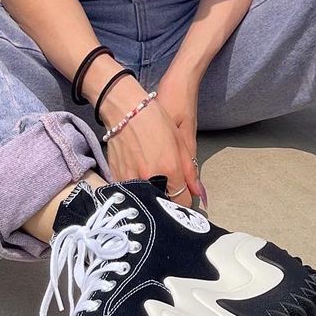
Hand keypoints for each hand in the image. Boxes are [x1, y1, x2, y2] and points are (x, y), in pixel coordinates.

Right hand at [99, 80, 197, 208]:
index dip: (185, 199)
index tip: (183, 194)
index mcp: (170, 169)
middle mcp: (150, 178)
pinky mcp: (117, 178)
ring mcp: (131, 179)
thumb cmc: (155, 121)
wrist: (125, 111)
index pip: (182, 202)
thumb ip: (190, 171)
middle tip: (168, 186)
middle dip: (169, 199)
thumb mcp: (179, 142)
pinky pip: (131, 192)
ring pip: (146, 200)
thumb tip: (198, 193)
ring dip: (152, 194)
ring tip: (153, 177)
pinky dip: (137, 188)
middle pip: (164, 204)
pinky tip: (139, 174)